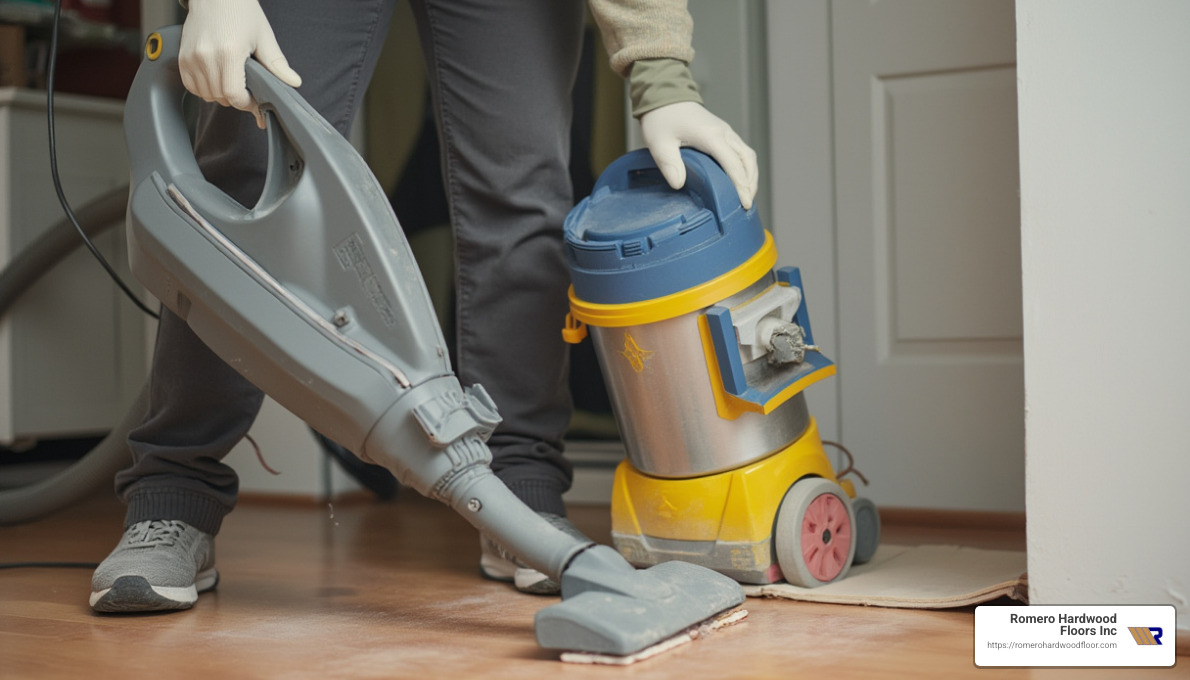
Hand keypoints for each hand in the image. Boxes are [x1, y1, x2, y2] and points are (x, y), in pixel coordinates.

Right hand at [179, 0, 302, 128]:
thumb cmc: (240, 11)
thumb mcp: (263, 37)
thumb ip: (277, 64)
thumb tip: (294, 82)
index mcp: (229, 53)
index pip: (234, 94)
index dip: (246, 103)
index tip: (254, 101)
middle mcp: (207, 56)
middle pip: (220, 97)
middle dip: (236, 99)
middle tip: (246, 92)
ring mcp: (191, 57)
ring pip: (205, 94)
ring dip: (220, 95)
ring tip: (231, 84)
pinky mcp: (182, 57)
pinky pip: (191, 86)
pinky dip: (204, 89)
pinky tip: (216, 81)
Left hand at [639, 101, 757, 209]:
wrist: (664, 93)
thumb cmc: (661, 117)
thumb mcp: (659, 142)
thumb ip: (669, 164)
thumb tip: (679, 185)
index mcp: (711, 136)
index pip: (733, 164)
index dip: (741, 186)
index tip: (744, 203)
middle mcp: (724, 133)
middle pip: (747, 161)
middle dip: (750, 184)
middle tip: (746, 205)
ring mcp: (725, 131)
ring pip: (748, 155)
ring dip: (751, 176)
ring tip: (746, 196)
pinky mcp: (723, 132)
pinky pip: (741, 151)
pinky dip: (745, 167)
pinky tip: (740, 180)